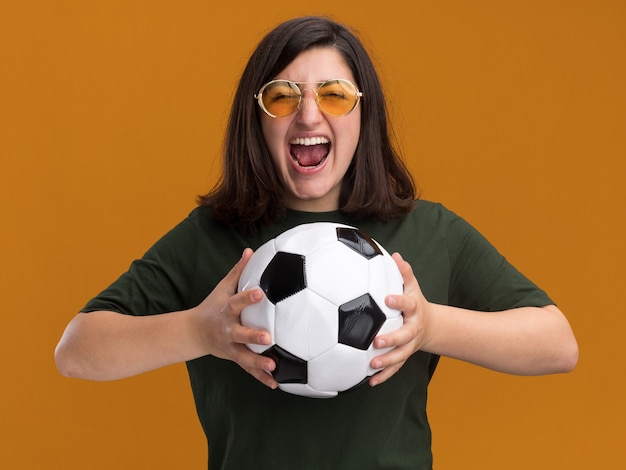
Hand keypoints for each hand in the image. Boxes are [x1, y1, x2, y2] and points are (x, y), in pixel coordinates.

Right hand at [195, 248, 277, 388]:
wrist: (194, 333)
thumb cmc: (214, 306)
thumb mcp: (223, 288)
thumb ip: (238, 271)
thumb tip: (251, 250)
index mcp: (227, 311)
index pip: (237, 302)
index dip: (248, 297)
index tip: (261, 292)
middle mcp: (228, 330)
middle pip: (240, 334)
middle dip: (253, 336)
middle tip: (269, 338)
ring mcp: (231, 347)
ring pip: (245, 357)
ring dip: (259, 363)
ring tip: (274, 367)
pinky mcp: (235, 358)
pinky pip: (249, 370)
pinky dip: (261, 377)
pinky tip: (276, 383)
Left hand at [368, 252, 431, 386]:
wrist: (430, 326)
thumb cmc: (414, 302)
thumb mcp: (412, 286)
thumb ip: (404, 273)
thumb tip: (395, 255)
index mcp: (414, 310)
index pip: (408, 304)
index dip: (399, 302)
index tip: (387, 299)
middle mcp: (413, 329)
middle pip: (404, 336)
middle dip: (391, 340)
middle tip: (376, 342)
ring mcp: (409, 345)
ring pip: (400, 356)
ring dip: (386, 362)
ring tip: (371, 365)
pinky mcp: (404, 357)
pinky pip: (394, 368)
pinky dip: (383, 376)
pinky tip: (369, 381)